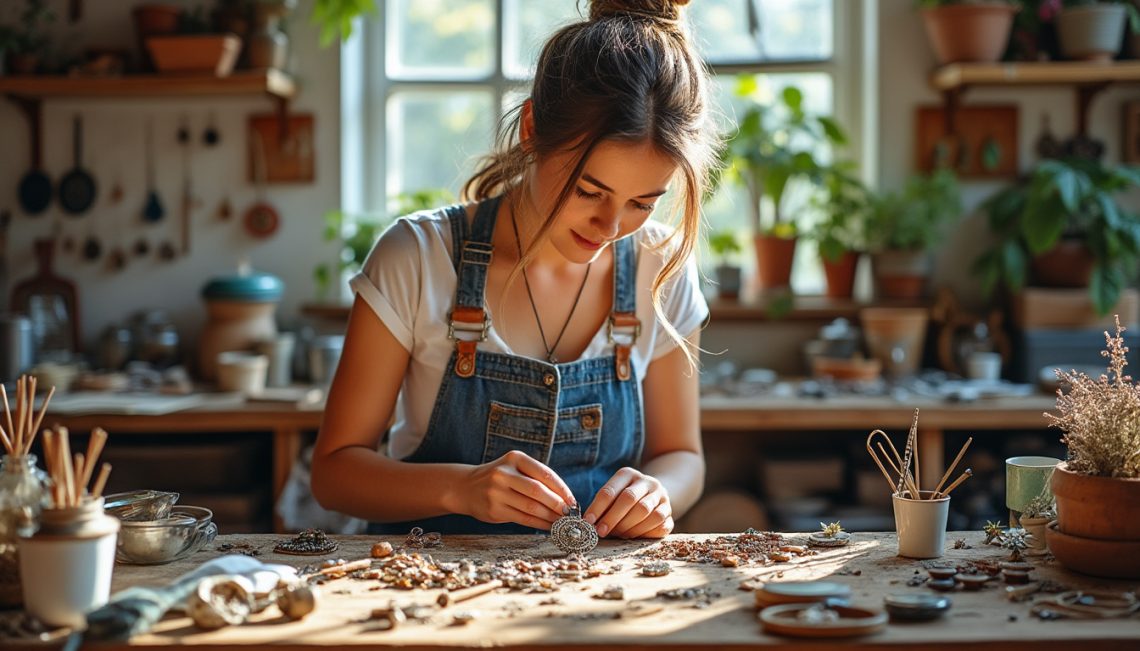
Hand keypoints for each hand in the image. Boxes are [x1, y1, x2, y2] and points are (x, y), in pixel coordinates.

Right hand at [460, 450, 575, 529]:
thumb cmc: (499, 478)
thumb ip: (536, 478)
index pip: (544, 474)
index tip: (573, 500)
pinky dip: (539, 524)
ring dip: (550, 517)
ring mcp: (497, 492)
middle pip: (538, 491)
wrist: (465, 487)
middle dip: (558, 504)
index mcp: (514, 459)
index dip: (561, 489)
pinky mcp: (494, 510)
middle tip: (570, 513)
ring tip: (562, 522)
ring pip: (531, 507)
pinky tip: (548, 526)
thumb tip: (565, 498)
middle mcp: (504, 474)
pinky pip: (523, 519)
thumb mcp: (514, 467)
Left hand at [583, 467, 672, 538]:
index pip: (610, 490)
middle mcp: (647, 482)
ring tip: (618, 535)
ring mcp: (661, 496)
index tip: (587, 522)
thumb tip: (587, 524)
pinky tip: (635, 537)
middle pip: (629, 498)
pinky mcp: (669, 511)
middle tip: (601, 532)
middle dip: (612, 518)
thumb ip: (602, 507)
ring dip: (628, 527)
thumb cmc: (625, 499)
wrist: (654, 495)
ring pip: (645, 511)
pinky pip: (660, 523)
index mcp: (628, 474)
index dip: (597, 507)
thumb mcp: (613, 496)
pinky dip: (645, 532)